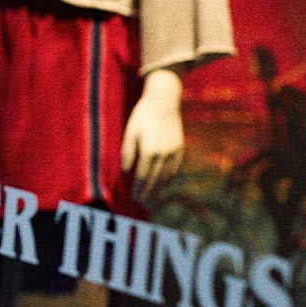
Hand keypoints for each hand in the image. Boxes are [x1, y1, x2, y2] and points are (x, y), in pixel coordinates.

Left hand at [121, 67, 184, 203]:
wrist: (164, 101)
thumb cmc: (142, 115)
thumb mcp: (130, 131)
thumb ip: (127, 152)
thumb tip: (125, 171)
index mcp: (149, 150)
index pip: (142, 176)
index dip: (138, 189)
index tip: (134, 198)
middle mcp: (163, 154)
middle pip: (155, 180)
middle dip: (148, 193)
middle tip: (142, 204)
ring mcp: (173, 152)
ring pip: (166, 176)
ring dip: (159, 189)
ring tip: (152, 199)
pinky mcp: (180, 148)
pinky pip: (174, 168)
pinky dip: (169, 178)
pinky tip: (163, 184)